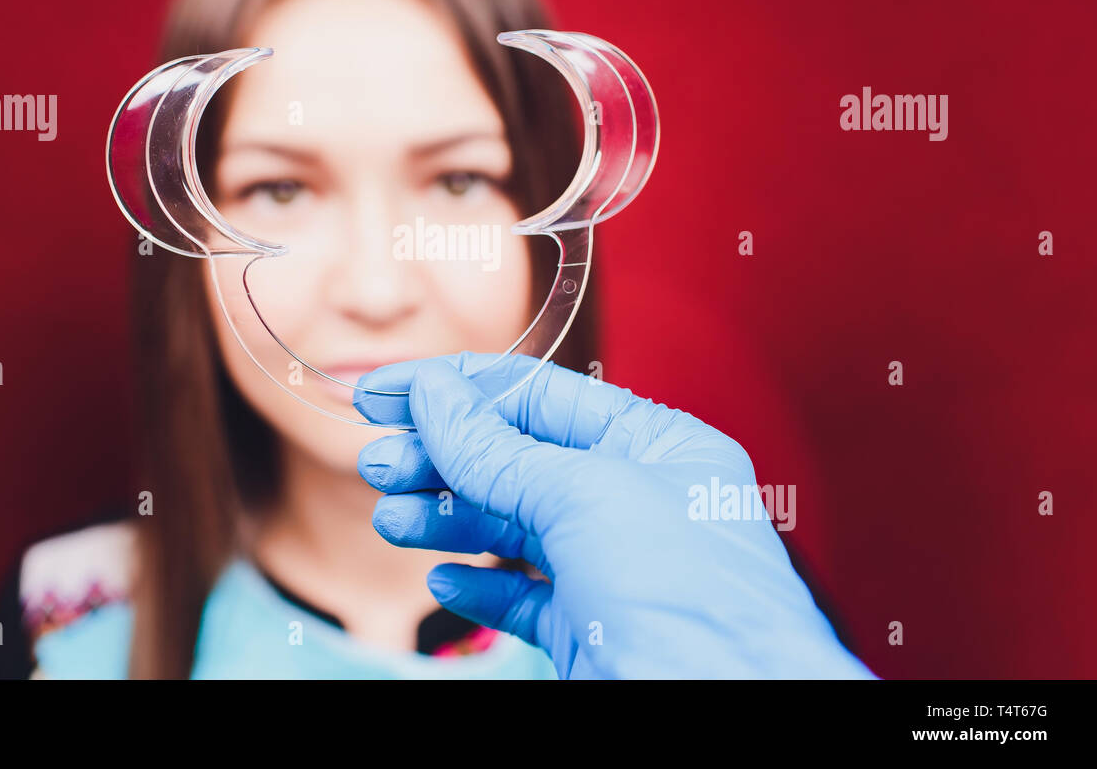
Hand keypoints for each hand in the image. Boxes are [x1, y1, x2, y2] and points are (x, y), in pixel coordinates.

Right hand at [353, 352, 875, 678]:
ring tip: (391, 520)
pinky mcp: (592, 632)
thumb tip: (436, 395)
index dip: (455, 389)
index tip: (384, 391)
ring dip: (446, 519)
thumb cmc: (689, 600)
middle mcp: (636, 499)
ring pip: (511, 529)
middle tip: (376, 462)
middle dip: (441, 457)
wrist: (731, 717)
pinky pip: (522, 596)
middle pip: (516, 460)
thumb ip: (498, 449)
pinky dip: (477, 584)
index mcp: (655, 445)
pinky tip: (442, 578)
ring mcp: (614, 569)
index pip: (538, 396)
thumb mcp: (585, 498)